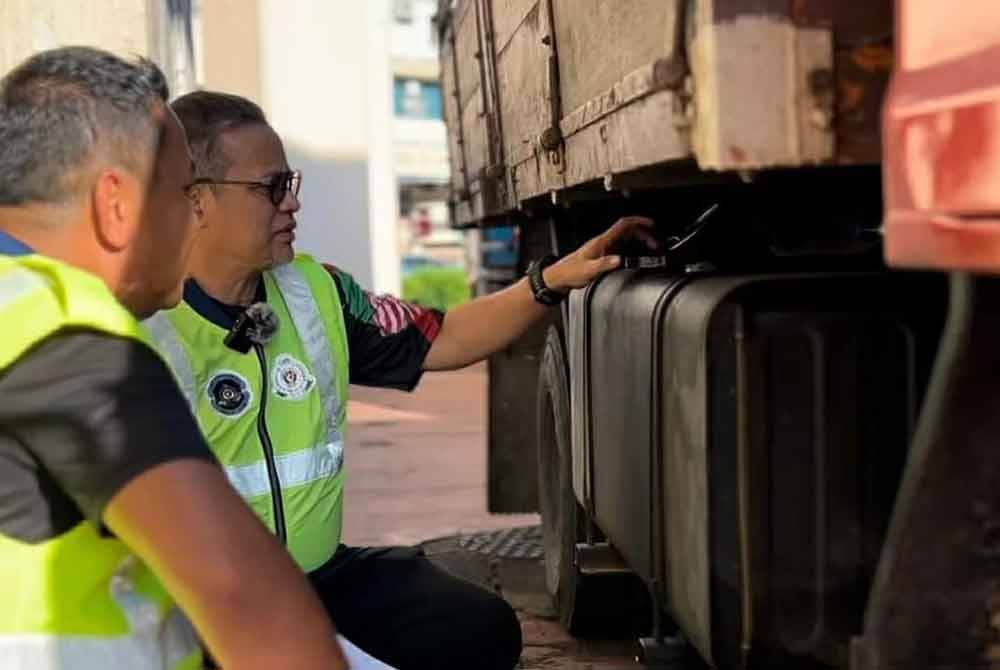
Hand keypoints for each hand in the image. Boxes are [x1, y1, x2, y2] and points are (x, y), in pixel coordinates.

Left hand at [543, 216, 657, 291]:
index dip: (638, 221)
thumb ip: (604, 264)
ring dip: (639, 241)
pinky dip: (632, 248)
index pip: (623, 225)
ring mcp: (603, 248)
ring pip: (626, 239)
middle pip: (628, 231)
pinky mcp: (602, 255)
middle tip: (655, 243)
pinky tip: (636, 256)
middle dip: (644, 234)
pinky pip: (621, 247)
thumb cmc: (570, 272)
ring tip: (650, 248)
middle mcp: (603, 242)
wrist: (559, 278)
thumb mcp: (588, 270)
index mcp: (601, 242)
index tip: (651, 224)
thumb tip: (619, 260)